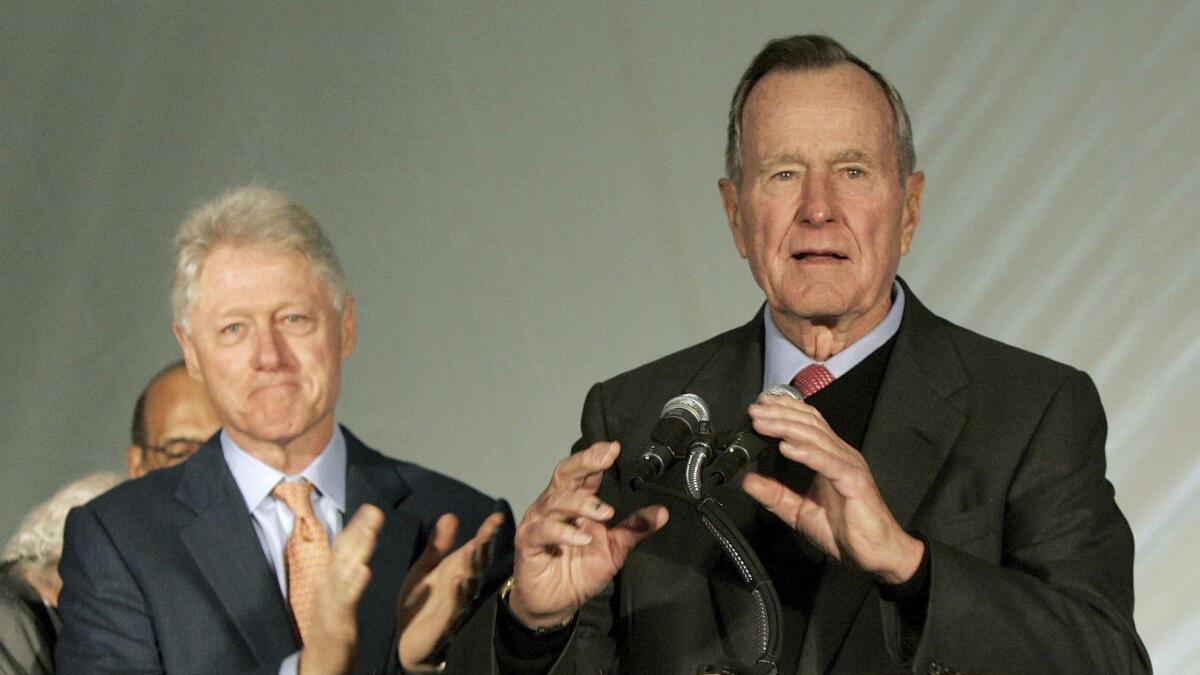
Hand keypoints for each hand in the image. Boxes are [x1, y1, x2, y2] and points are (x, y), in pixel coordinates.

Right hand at [299, 504, 383, 674]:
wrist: (319, 668)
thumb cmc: (331, 634)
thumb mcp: (339, 601)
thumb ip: (346, 578)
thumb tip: (356, 559)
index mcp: (330, 582)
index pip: (344, 551)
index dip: (356, 529)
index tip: (371, 509)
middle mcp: (326, 589)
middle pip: (343, 555)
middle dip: (358, 531)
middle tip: (373, 510)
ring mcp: (329, 606)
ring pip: (342, 572)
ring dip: (356, 550)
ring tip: (370, 532)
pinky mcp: (335, 625)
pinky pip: (344, 602)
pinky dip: (353, 585)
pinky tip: (364, 571)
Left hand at [396, 511, 505, 671]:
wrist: (407, 639)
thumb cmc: (421, 602)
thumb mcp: (425, 568)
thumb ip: (437, 545)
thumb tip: (451, 515)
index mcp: (459, 572)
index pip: (476, 551)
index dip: (486, 535)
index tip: (496, 518)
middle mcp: (463, 588)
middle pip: (477, 566)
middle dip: (483, 548)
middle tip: (488, 530)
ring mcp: (455, 606)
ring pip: (469, 586)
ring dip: (472, 569)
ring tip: (473, 551)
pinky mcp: (443, 623)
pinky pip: (452, 608)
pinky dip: (456, 595)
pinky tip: (457, 581)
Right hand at [508, 441, 668, 627]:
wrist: (556, 604)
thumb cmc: (580, 571)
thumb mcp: (615, 550)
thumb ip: (634, 529)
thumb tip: (663, 512)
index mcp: (574, 501)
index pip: (584, 472)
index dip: (596, 457)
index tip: (614, 448)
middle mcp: (553, 505)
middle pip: (565, 474)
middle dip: (585, 463)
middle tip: (605, 459)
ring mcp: (538, 522)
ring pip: (556, 501)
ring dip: (581, 503)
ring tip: (604, 513)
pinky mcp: (528, 542)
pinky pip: (544, 530)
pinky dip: (564, 532)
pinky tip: (582, 537)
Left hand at [740, 393, 923, 583]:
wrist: (878, 554)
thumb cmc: (847, 532)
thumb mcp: (799, 512)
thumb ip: (775, 496)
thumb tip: (749, 481)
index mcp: (830, 458)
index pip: (807, 424)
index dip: (784, 411)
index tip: (759, 407)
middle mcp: (840, 456)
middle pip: (808, 424)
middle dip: (779, 414)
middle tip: (754, 410)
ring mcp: (848, 467)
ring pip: (815, 438)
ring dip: (786, 427)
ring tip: (763, 423)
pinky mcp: (854, 483)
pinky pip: (828, 463)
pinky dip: (806, 453)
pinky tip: (786, 448)